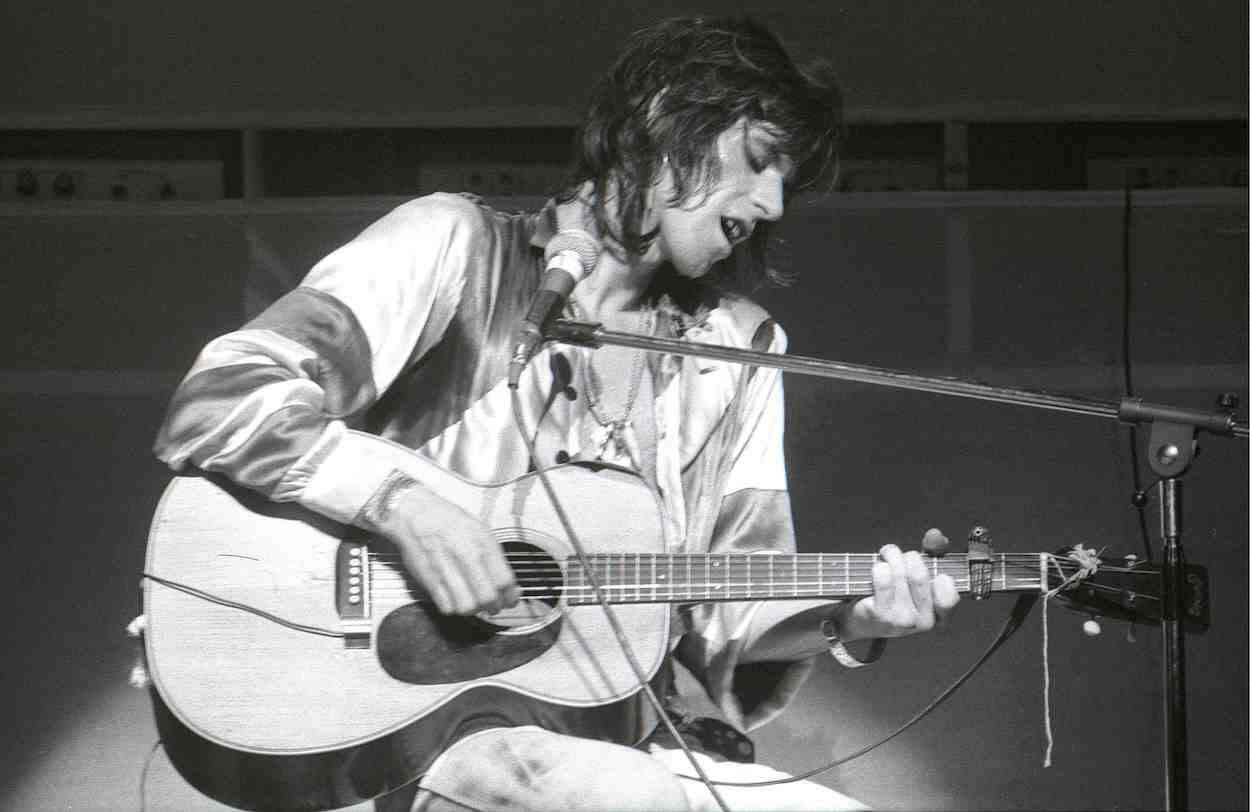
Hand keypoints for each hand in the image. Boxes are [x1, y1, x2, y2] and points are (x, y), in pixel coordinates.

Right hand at [370, 483, 519, 616]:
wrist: (415, 514)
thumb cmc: (448, 521)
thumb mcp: (480, 530)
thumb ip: (494, 557)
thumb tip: (507, 583)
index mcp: (483, 544)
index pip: (504, 581)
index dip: (510, 596)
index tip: (510, 600)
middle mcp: (466, 557)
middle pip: (488, 598)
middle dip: (495, 607)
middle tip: (494, 606)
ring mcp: (447, 570)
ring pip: (467, 607)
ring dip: (474, 610)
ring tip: (475, 604)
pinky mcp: (429, 579)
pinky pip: (446, 606)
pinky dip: (454, 607)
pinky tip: (456, 599)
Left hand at [842, 534, 959, 640]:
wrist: (863, 621)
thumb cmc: (893, 599)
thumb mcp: (916, 583)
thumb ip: (931, 558)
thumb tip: (935, 536)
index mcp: (938, 618)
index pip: (948, 598)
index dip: (943, 579)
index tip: (935, 572)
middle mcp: (922, 622)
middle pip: (919, 576)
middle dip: (909, 557)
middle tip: (900, 555)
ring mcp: (901, 621)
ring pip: (900, 573)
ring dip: (892, 556)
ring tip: (887, 556)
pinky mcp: (879, 614)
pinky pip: (883, 577)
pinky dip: (879, 566)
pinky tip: (877, 569)